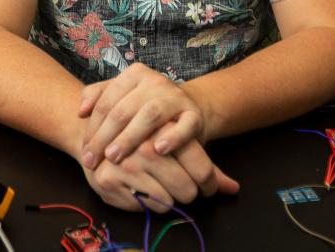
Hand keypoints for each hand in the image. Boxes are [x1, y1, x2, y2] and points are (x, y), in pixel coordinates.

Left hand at [78, 63, 205, 168]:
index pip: (107, 101)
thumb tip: (81, 112)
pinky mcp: (194, 114)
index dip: (92, 128)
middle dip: (104, 137)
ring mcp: (176, 96)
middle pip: (123, 109)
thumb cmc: (146, 108)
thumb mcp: (122, 97)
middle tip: (92, 160)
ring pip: (149, 115)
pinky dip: (173, 137)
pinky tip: (158, 150)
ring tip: (114, 157)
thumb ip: (97, 97)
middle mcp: (155, 81)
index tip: (84, 152)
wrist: (188, 110)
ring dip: (129, 138)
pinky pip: (184, 125)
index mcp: (135, 74)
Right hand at [81, 134, 238, 211]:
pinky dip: (148, 202)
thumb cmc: (147, 137)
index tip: (207, 188)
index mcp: (167, 127)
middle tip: (182, 186)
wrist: (100, 129)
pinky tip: (140, 186)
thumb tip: (234, 189)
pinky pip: (145, 206)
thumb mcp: (177, 140)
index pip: (202, 168)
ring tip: (158, 183)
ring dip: (169, 198)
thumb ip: (206, 166)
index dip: (210, 184)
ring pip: (167, 201)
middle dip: (189, 193)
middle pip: (187, 188)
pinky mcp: (108, 180)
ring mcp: (125, 163)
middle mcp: (145, 145)